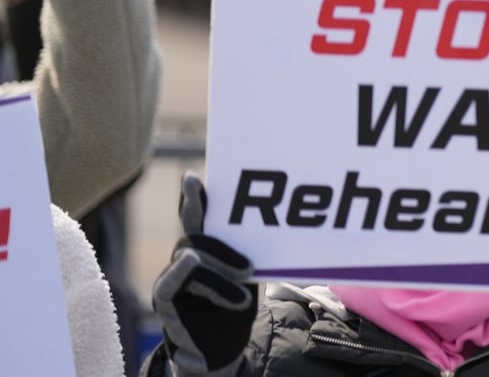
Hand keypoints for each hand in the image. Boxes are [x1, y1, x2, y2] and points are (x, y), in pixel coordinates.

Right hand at [152, 173, 257, 376]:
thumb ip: (250, 253)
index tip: (192, 178)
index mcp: (207, 247)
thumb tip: (283, 228)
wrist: (220, 349)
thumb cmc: (235, 306)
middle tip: (250, 269)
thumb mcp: (247, 276)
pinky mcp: (165, 299)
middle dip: (224, 249)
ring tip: (243, 288)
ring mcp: (173, 276)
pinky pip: (170, 281)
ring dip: (220, 272)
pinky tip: (189, 263)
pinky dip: (182, 271)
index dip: (194, 197)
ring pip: (191, 258)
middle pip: (196, 236)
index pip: (197, 217)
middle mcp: (185, 257)